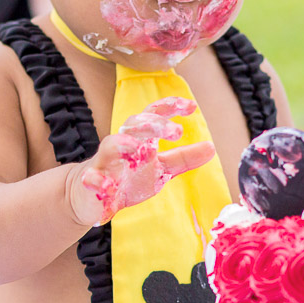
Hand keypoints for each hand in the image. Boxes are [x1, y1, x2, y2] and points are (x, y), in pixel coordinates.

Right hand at [68, 96, 215, 226]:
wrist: (92, 197)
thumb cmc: (128, 177)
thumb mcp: (160, 169)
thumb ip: (183, 158)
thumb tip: (211, 147)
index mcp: (140, 139)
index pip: (153, 114)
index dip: (171, 106)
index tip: (192, 106)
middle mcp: (121, 145)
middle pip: (134, 124)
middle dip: (153, 124)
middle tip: (176, 132)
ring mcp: (104, 163)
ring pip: (110, 145)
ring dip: (124, 144)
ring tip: (139, 148)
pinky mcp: (91, 183)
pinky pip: (91, 178)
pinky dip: (98, 182)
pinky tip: (108, 188)